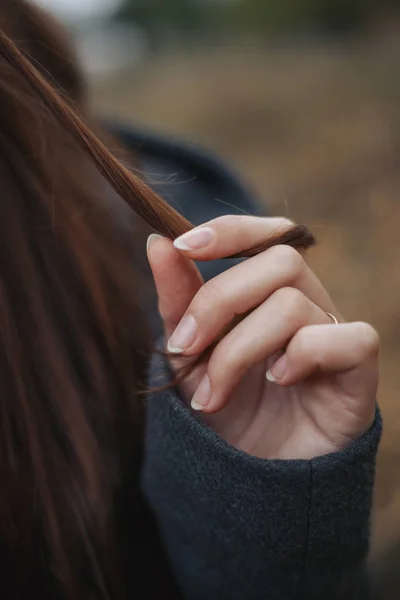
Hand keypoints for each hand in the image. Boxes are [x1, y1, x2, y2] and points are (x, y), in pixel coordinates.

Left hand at [147, 216, 378, 459]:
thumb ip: (179, 300)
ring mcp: (335, 334)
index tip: (183, 247)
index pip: (267, 235)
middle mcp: (309, 305)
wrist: (253, 479)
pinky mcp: (358, 371)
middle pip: (279, 262)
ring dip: (237, 351)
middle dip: (218, 302)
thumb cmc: (227, 410)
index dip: (231, 230)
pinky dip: (302, 355)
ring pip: (293, 306)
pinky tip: (277, 381)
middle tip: (183, 349)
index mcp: (271, 294)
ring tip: (209, 396)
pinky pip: (348, 338)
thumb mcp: (191, 355)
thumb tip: (158, 241)